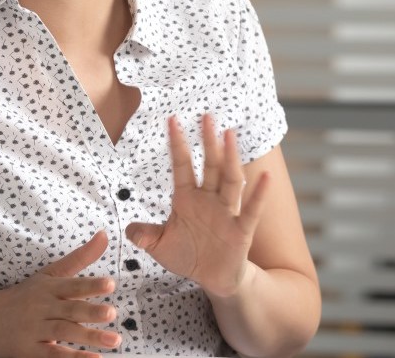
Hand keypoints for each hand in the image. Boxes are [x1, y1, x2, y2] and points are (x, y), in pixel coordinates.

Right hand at [0, 230, 120, 357]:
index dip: (90, 285)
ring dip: (89, 337)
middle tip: (111, 312)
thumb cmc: (24, 296)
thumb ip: (80, 258)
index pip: (72, 285)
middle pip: (69, 309)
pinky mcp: (30, 351)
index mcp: (49, 288)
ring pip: (63, 332)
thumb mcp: (49, 274)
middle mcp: (43, 308)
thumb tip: (105, 235)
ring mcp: (36, 330)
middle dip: (90, 311)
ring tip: (113, 340)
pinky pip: (53, 355)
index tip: (110, 284)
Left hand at [125, 114, 271, 297]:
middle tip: (206, 116)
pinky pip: (250, 210)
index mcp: (187, 198)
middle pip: (209, 166)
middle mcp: (208, 199)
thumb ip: (146, 235)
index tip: (172, 120)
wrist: (212, 278)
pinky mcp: (241, 230)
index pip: (182, 166)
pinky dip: (259, 194)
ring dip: (229, 158)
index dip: (177, 144)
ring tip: (229, 135)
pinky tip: (266, 177)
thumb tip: (129, 229)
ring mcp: (226, 212)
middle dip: (207, 142)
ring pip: (230, 180)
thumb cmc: (189, 255)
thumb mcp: (160, 246)